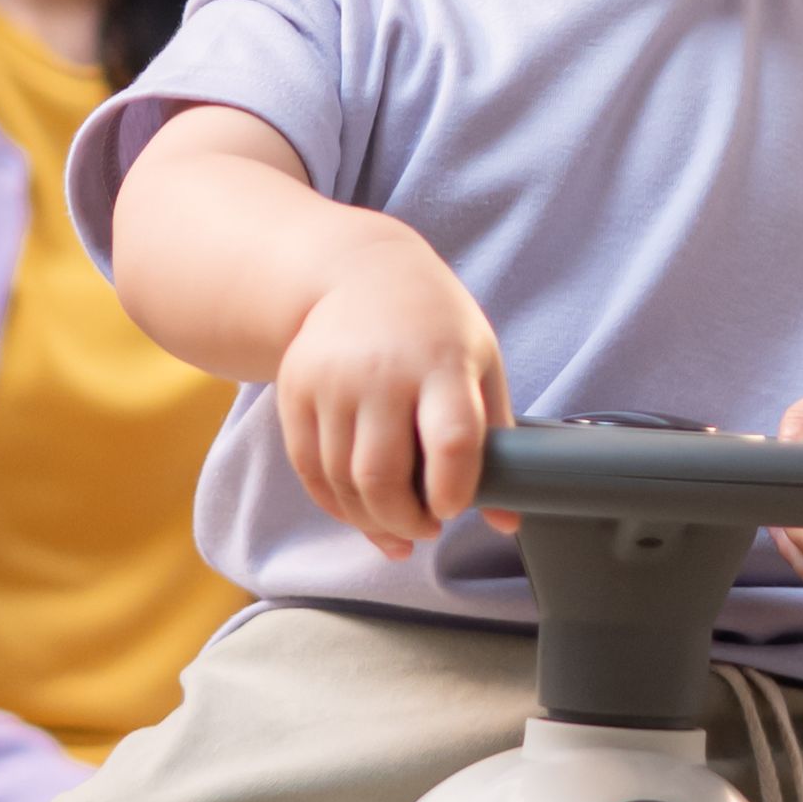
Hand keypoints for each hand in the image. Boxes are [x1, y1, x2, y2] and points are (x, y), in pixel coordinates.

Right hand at [263, 236, 504, 552]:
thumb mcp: (482, 364)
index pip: (452, 440)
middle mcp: (382, 373)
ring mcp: (332, 382)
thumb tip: (507, 523)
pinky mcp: (294, 391)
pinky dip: (335, 503)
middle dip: (406, 522)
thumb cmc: (436, 327)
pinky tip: (360, 511)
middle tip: (426, 528)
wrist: (361, 273)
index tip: (452, 509)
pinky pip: (309, 470)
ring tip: (398, 525)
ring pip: (342, 482)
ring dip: (371, 521)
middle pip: (383, 475)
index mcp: (443, 363)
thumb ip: (498, 441)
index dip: (454, 490)